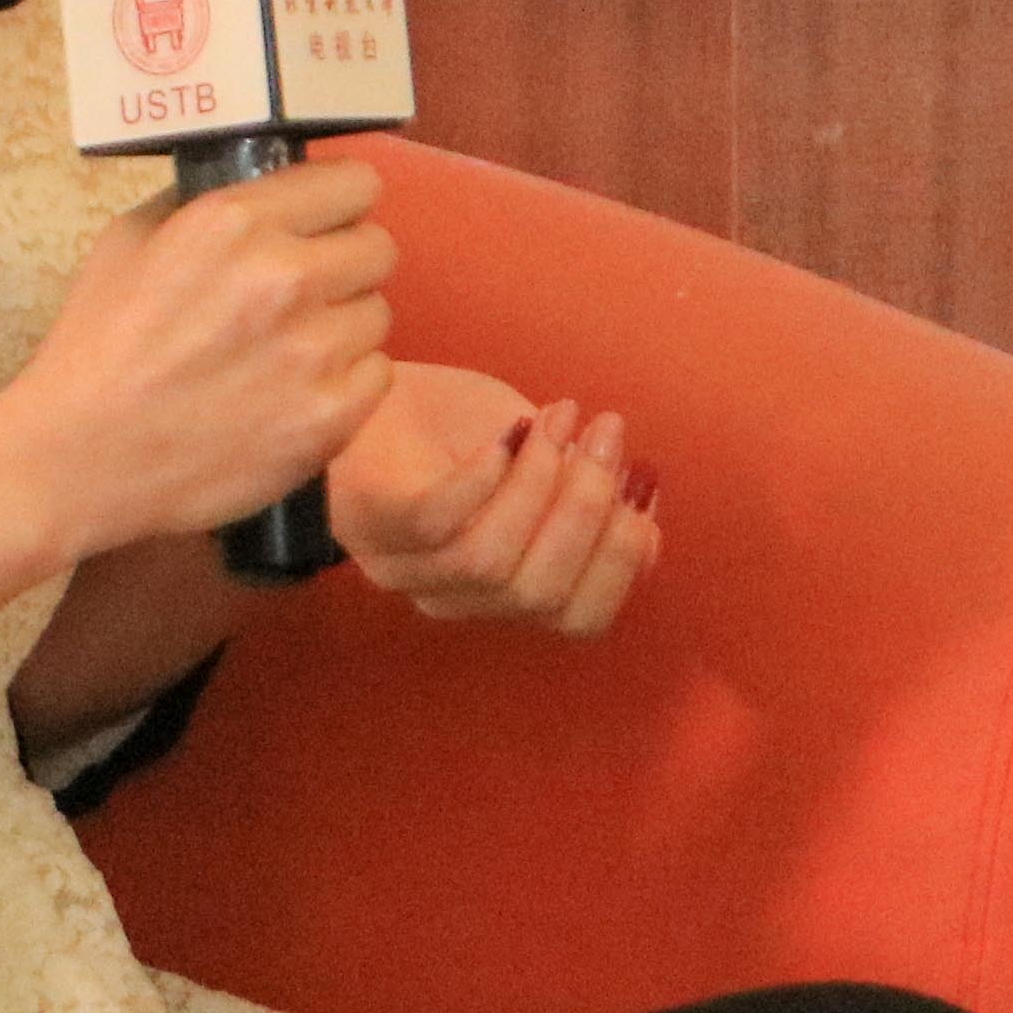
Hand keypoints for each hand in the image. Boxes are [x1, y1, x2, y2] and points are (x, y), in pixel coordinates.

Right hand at [0, 159, 396, 559]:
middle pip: (378, 247)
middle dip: (344, 264)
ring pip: (378, 313)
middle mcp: (286, 276)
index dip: (339, 204)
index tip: (323, 224)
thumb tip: (264, 186)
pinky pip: (377, 374)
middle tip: (304, 294)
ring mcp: (314, 350)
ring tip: (288, 352)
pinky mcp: (329, 416)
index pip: (355, 182)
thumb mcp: (130, 242)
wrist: (74, 461)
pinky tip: (296, 393)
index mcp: (236, 222)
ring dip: (342, 326)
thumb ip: (204, 203)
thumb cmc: (95, 348)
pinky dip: (345, 383)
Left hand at [326, 360, 661, 634]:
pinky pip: (433, 524)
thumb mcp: (535, 464)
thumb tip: (648, 538)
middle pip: (539, 593)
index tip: (643, 487)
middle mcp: (456, 595)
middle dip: (589, 508)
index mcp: (502, 591)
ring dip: (542, 482)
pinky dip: (481, 480)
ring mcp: (407, 566)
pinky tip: (506, 434)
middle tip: (607, 432)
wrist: (364, 392)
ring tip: (557, 417)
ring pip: (490, 562)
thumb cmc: (454, 428)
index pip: (578, 619)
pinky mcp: (374, 521)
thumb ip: (581, 506)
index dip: (622, 561)